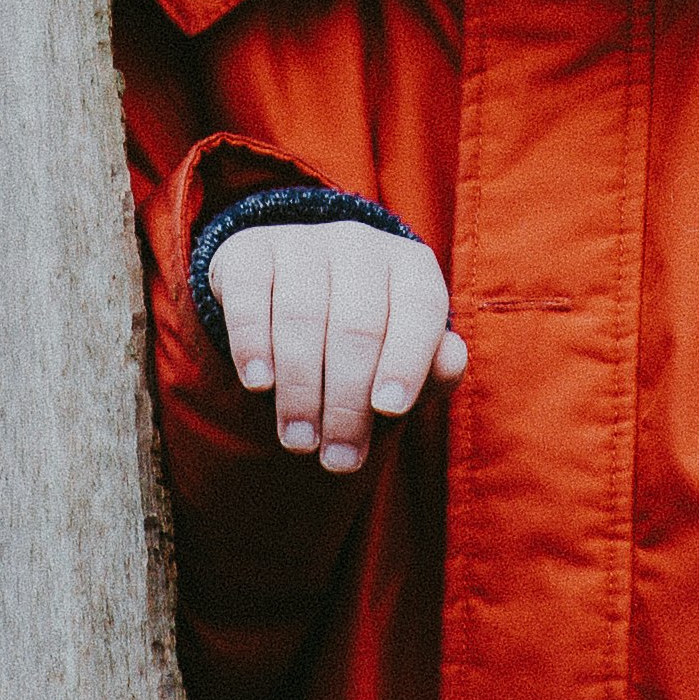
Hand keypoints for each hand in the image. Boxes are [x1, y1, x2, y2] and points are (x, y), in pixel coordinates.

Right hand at [212, 219, 465, 473]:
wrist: (290, 299)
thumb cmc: (365, 343)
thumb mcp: (403, 358)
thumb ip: (432, 367)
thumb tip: (450, 362)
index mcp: (410, 266)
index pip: (419, 308)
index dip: (407, 359)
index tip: (390, 411)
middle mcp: (359, 244)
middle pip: (357, 324)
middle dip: (347, 400)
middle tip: (338, 458)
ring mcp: (302, 241)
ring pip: (302, 314)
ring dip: (300, 388)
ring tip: (300, 441)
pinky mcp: (248, 250)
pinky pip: (250, 296)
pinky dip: (253, 343)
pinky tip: (259, 383)